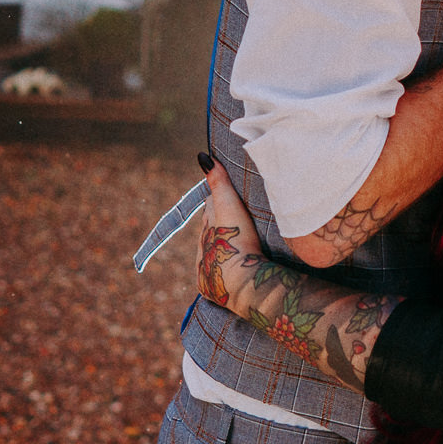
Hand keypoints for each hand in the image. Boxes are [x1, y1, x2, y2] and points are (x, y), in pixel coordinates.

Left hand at [197, 160, 259, 308]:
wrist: (241, 280)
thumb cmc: (238, 238)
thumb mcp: (230, 204)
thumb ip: (219, 181)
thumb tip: (202, 156)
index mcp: (207, 224)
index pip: (211, 208)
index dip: (220, 202)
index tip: (228, 198)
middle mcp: (201, 246)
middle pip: (210, 230)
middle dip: (219, 225)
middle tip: (235, 222)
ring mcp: (204, 267)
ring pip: (210, 253)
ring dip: (220, 250)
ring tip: (235, 248)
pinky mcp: (208, 287)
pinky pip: (213, 277)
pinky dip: (221, 272)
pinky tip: (230, 273)